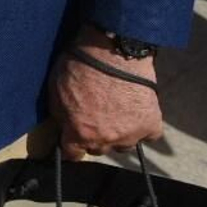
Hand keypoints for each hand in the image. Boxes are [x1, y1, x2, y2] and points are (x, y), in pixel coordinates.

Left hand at [48, 30, 161, 158]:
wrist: (112, 51)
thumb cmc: (79, 65)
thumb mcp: (54, 91)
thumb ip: (60, 116)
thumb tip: (63, 128)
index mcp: (80, 133)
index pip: (73, 154)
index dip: (71, 148)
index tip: (72, 142)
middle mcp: (106, 139)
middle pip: (99, 149)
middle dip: (94, 137)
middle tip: (95, 119)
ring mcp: (131, 135)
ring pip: (123, 145)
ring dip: (118, 134)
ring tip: (116, 113)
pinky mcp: (152, 125)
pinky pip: (148, 136)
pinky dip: (143, 128)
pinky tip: (136, 114)